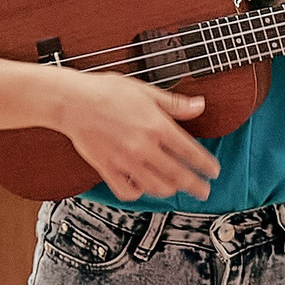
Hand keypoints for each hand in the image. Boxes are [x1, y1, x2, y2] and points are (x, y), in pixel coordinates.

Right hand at [49, 73, 220, 201]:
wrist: (71, 101)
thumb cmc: (106, 91)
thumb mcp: (146, 91)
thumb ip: (174, 104)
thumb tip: (200, 105)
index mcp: (156, 126)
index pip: (190, 152)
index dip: (205, 165)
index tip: (213, 171)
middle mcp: (143, 147)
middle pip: (177, 175)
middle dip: (195, 186)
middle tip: (204, 191)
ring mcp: (125, 161)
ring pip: (155, 186)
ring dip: (170, 190)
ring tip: (176, 189)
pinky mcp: (107, 168)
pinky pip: (127, 190)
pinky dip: (138, 193)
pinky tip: (143, 187)